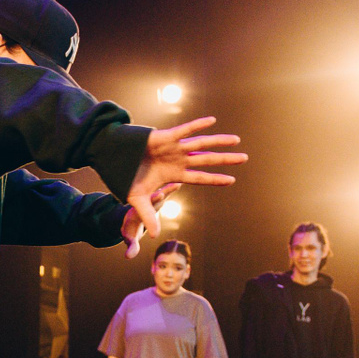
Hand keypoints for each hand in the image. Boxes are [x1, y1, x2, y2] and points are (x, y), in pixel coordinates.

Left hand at [119, 185, 179, 256]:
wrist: (131, 218)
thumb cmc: (130, 230)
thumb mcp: (130, 239)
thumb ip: (131, 247)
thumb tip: (128, 257)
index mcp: (137, 214)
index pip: (144, 211)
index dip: (149, 209)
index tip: (157, 200)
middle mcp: (143, 206)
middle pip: (151, 202)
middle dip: (157, 198)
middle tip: (162, 194)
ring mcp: (152, 202)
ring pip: (161, 194)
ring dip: (168, 189)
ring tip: (177, 184)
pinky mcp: (158, 200)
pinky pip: (166, 194)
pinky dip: (171, 189)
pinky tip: (180, 182)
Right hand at [125, 117, 246, 238]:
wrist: (114, 158)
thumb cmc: (127, 176)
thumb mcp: (138, 200)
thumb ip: (147, 216)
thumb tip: (154, 236)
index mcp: (175, 174)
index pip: (200, 178)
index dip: (215, 179)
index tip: (232, 180)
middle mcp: (178, 160)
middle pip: (207, 160)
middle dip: (225, 159)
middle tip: (245, 158)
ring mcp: (174, 147)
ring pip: (201, 144)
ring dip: (219, 142)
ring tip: (237, 140)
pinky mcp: (165, 137)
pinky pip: (184, 130)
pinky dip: (197, 125)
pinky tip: (211, 121)